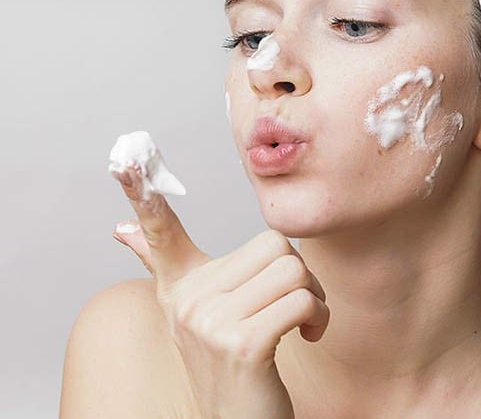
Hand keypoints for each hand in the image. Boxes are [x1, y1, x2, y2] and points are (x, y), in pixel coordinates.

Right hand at [109, 164, 328, 418]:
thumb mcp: (198, 312)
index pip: (161, 233)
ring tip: (299, 324)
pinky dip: (319, 317)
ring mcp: (210, 323)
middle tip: (290, 306)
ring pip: (293, 270)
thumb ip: (166, 265)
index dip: (143, 195)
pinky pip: (302, 299)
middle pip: (274, 245)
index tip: (125, 157)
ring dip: (314, 298)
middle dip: (298, 275)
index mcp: (181, 286)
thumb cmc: (232, 361)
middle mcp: (187, 301)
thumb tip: (122, 229)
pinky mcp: (241, 344)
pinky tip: (306, 336)